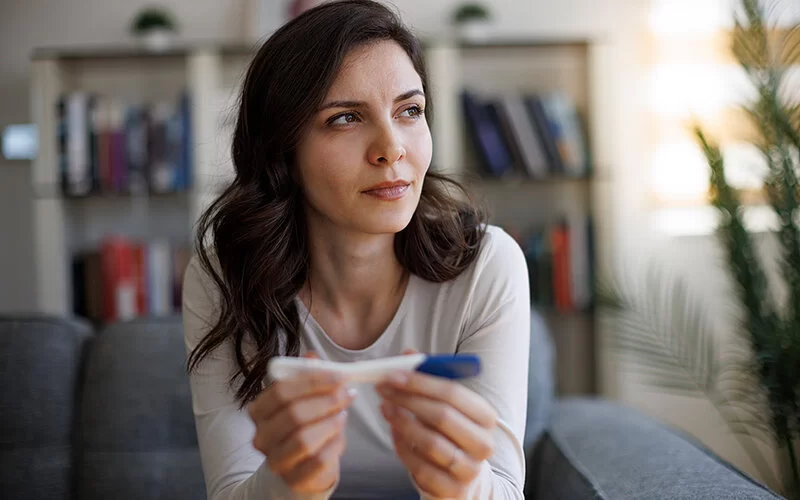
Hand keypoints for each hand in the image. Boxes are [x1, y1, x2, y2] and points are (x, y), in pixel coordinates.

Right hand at [248, 352, 355, 492]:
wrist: (303, 465)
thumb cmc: (304, 425)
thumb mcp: (304, 398)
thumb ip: (306, 376)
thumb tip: (311, 356)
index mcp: (259, 411)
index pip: (282, 391)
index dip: (313, 381)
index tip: (339, 375)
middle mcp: (262, 437)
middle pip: (294, 414)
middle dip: (326, 400)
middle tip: (347, 393)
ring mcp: (276, 461)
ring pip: (304, 439)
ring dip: (331, 422)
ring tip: (343, 413)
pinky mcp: (295, 479)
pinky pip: (318, 460)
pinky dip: (335, 444)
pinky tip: (340, 434)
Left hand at [376, 361, 497, 497]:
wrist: (462, 478)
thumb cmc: (451, 433)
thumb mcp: (446, 405)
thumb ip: (429, 379)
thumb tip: (408, 353)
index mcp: (486, 416)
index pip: (453, 393)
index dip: (420, 382)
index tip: (393, 375)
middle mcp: (483, 443)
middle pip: (442, 416)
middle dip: (408, 400)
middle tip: (384, 389)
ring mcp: (468, 469)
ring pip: (430, 443)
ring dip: (402, 423)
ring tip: (386, 409)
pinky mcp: (451, 490)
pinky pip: (420, 467)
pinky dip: (403, 448)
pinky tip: (394, 433)